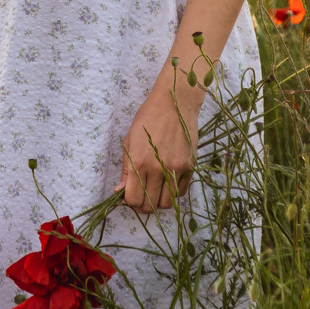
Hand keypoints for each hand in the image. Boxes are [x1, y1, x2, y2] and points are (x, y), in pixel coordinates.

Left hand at [119, 91, 198, 213]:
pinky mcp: (190, 167)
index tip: (131, 195)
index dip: (131, 202)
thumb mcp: (129, 141)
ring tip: (156, 190)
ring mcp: (176, 169)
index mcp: (139, 162)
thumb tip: (119, 191)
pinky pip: (181, 193)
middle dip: (144, 205)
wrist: (174, 103)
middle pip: (150, 206)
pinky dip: (174, 193)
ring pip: (168, 204)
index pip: (134, 199)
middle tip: (143, 196)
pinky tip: (168, 182)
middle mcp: (158, 168)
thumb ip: (126, 169)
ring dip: (160, 201)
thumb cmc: (147, 119)